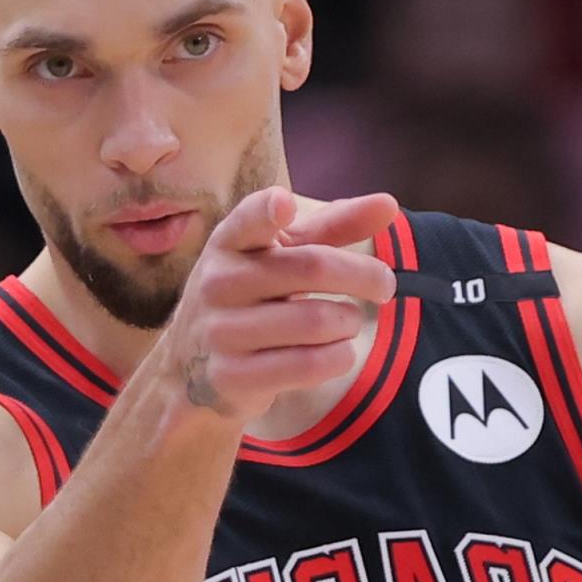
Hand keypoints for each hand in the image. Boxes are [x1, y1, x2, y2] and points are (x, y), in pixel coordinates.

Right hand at [147, 186, 401, 430]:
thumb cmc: (252, 296)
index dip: (267, 212)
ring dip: (349, 322)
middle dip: (365, 276)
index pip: (248, 221)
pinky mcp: (232, 376)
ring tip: (348, 323)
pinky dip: (339, 358)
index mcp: (229, 242)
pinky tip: (339, 352)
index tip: (285, 204)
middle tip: (385, 286)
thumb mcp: (282, 254)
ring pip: (316, 321)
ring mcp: (222, 331)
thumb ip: (334, 227)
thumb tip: (388, 205)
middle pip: (312, 268)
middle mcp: (219, 283)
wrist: (193, 368)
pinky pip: (307, 366)